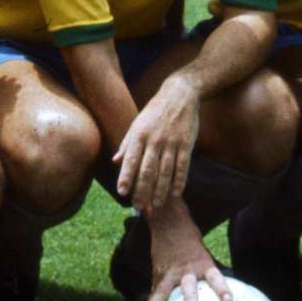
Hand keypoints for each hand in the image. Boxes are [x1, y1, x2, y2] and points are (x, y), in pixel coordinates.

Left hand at [114, 72, 199, 211]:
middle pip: (148, 170)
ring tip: (156, 205)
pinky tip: (176, 194)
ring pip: (165, 172)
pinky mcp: (186, 144)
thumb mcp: (137, 123)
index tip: (121, 192)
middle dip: (142, 190)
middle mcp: (154, 140)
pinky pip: (183, 167)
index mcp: (140, 134)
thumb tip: (115, 161)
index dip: (126, 177)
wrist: (179, 94)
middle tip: (139, 207)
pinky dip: (179, 182)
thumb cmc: (155, 110)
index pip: (131, 160)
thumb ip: (127, 143)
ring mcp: (171, 142)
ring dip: (160, 191)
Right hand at [145, 198, 232, 300]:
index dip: (222, 289)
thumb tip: (229, 300)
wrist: (169, 221)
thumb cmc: (191, 243)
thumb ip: (210, 275)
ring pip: (164, 290)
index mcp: (202, 263)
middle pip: (189, 286)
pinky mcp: (158, 273)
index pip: (215, 277)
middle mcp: (186, 269)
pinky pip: (155, 291)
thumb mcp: (204, 255)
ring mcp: (170, 271)